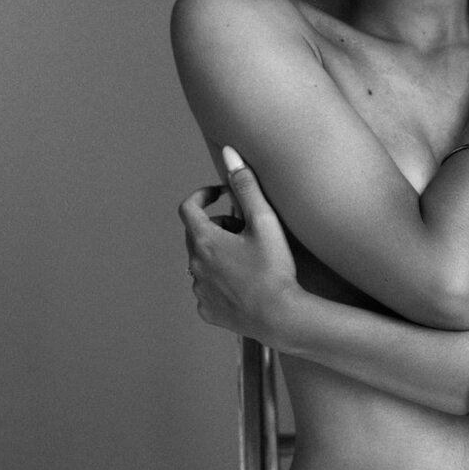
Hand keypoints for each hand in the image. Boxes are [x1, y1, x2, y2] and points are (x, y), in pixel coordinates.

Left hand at [179, 146, 297, 342]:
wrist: (281, 317)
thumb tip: (229, 152)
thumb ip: (245, 185)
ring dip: (218, 253)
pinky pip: (207, 289)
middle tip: (245, 228)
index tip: (220, 193)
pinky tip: (244, 283)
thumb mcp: (264, 221)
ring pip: (201, 262)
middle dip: (217, 225)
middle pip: (196, 234)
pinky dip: (220, 280)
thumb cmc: (274, 268)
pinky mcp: (207, 310)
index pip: (188, 207)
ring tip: (248, 257)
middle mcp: (194, 265)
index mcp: (205, 241)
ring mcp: (199, 290)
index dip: (202, 195)